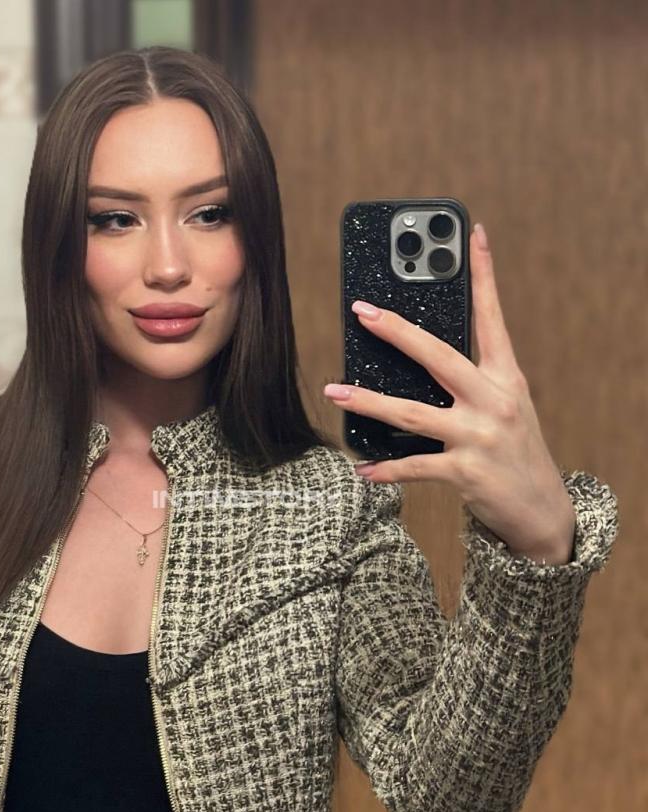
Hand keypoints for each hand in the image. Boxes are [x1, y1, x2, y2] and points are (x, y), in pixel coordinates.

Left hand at [324, 224, 576, 564]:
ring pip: (411, 412)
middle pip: (438, 355)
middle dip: (397, 330)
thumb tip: (424, 352)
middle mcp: (494, 401)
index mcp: (506, 377)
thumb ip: (475, 378)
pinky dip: (385, 469)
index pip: (492, 317)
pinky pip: (414, 465)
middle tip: (362, 311)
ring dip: (368, 401)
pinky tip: (362, 468)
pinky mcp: (465, 472)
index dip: (483, 274)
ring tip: (335, 390)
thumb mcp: (508, 405)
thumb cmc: (516, 450)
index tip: (472, 236)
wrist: (542, 510)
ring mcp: (478, 436)